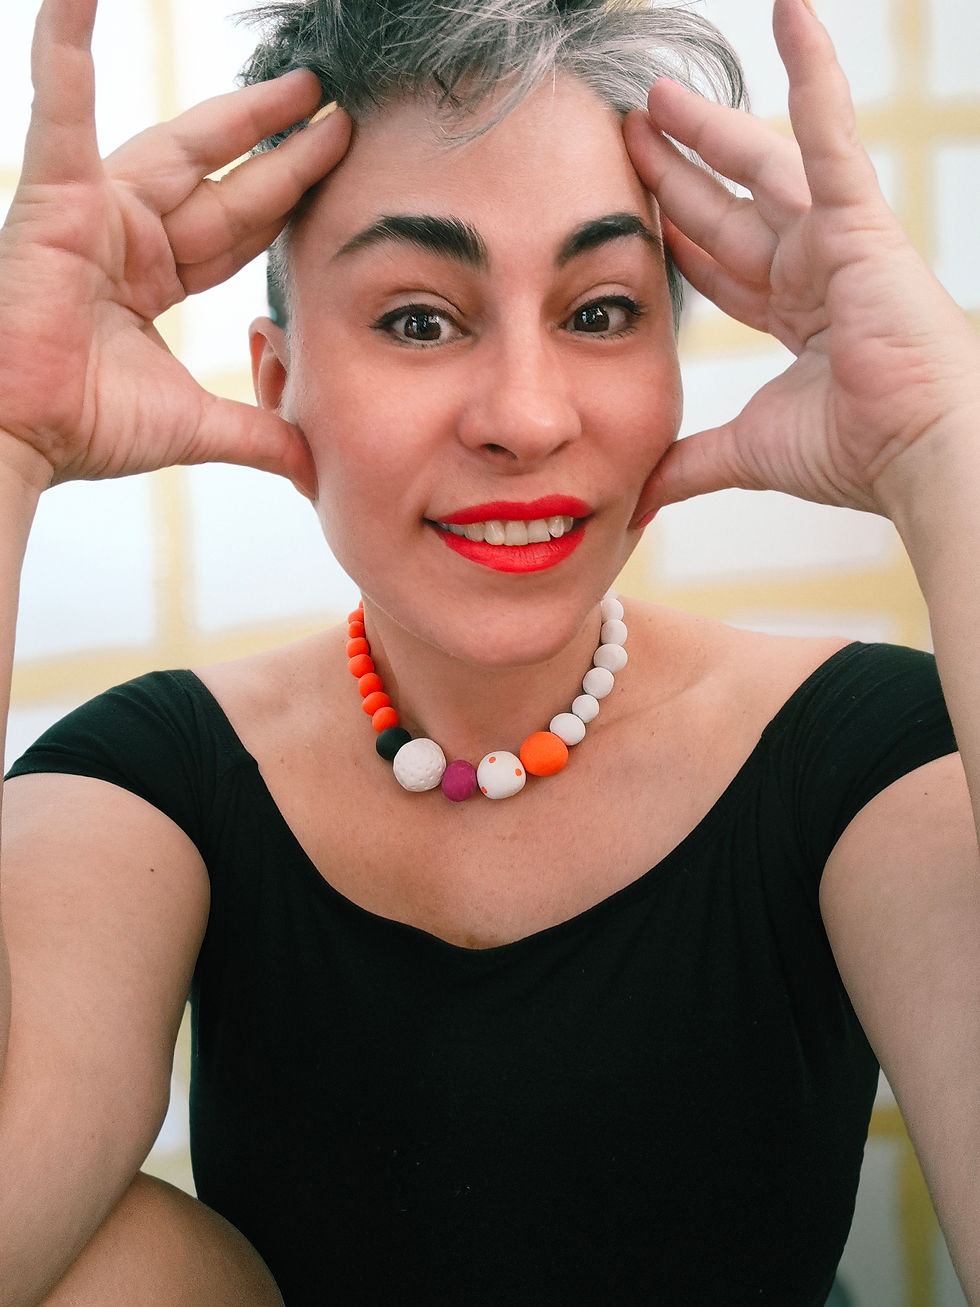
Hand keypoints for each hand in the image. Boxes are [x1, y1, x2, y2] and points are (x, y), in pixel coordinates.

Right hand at [0, 0, 350, 493]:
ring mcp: (95, 213)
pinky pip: (62, 114)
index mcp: (158, 280)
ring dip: (236, 109)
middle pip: (225, 179)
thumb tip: (313, 465)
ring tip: (297, 76)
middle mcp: (132, 238)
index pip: (240, 227)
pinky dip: (64, 54)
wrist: (25, 438)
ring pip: (177, 144)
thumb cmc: (86, 427)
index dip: (288, 193)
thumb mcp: (196, 425)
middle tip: (334, 105)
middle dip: (281, 144)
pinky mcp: (56, 199)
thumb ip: (257, 433)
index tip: (337, 162)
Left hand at [624, 0, 979, 524]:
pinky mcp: (859, 217)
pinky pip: (829, 131)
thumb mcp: (747, 452)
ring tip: (660, 92)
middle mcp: (810, 272)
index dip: (675, 236)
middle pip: (727, 209)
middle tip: (631, 131)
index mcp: (791, 318)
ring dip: (711, 128)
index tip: (630, 208)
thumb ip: (689, 464)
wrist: (914, 453)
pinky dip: (814, 71)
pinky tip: (792, 12)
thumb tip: (636, 502)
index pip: (718, 267)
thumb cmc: (855, 455)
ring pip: (762, 165)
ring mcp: (834, 240)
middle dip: (677, 172)